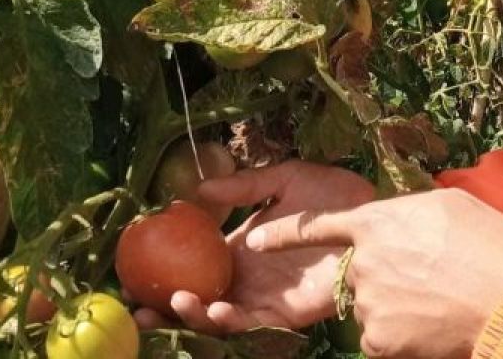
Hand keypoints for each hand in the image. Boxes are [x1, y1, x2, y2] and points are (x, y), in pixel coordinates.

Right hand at [132, 159, 374, 333]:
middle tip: (137, 307)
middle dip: (165, 308)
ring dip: (194, 315)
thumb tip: (199, 191)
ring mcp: (263, 295)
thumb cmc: (331, 194)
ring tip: (176, 299)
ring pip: (218, 316)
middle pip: (198, 298)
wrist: (371, 213)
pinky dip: (230, 321)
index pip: (193, 264)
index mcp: (239, 245)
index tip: (130, 272)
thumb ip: (245, 187)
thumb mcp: (284, 178)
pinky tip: (216, 308)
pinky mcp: (286, 312)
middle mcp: (245, 275)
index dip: (163, 271)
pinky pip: (252, 323)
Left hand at [247, 187, 502, 358]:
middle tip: (426, 280)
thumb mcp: (448, 206)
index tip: (256, 241)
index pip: (319, 226)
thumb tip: (398, 222)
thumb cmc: (487, 244)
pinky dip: (401, 336)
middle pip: (356, 272)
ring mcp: (368, 302)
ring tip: (438, 302)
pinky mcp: (376, 339)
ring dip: (395, 307)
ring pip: (370, 306)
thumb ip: (410, 213)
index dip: (285, 234)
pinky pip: (380, 337)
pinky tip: (431, 327)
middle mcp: (363, 261)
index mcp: (377, 222)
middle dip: (381, 277)